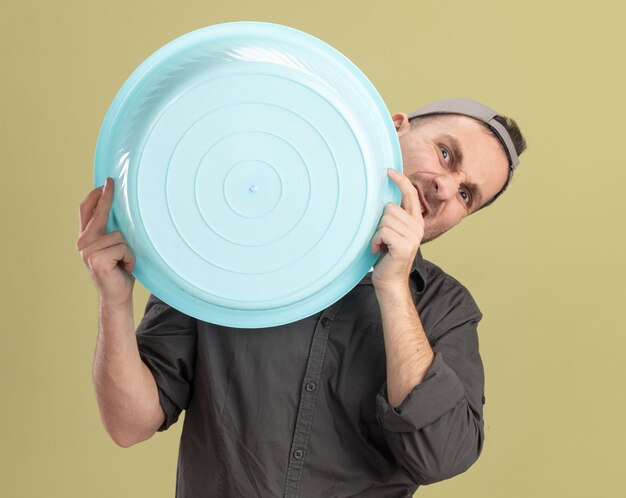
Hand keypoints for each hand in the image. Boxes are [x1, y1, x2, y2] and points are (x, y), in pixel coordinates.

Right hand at [76, 178, 135, 306]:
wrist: (117, 296)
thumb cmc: (120, 271)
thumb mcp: (115, 248)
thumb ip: (111, 232)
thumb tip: (123, 209)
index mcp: (86, 239)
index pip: (87, 211)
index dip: (95, 196)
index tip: (106, 183)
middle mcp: (83, 243)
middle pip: (98, 214)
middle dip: (106, 197)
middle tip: (111, 182)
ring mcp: (88, 252)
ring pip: (119, 235)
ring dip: (128, 250)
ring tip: (124, 262)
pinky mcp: (98, 260)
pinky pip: (123, 248)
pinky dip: (129, 258)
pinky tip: (124, 268)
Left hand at [370, 169, 423, 290]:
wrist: (390, 281)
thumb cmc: (387, 256)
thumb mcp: (392, 232)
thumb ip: (393, 217)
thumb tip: (383, 200)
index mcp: (416, 221)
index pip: (411, 194)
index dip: (400, 181)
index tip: (389, 171)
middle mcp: (417, 227)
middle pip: (390, 208)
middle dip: (380, 222)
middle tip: (382, 238)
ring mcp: (413, 236)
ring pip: (385, 220)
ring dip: (377, 234)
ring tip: (381, 245)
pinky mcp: (405, 246)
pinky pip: (382, 232)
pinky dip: (375, 241)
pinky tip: (378, 250)